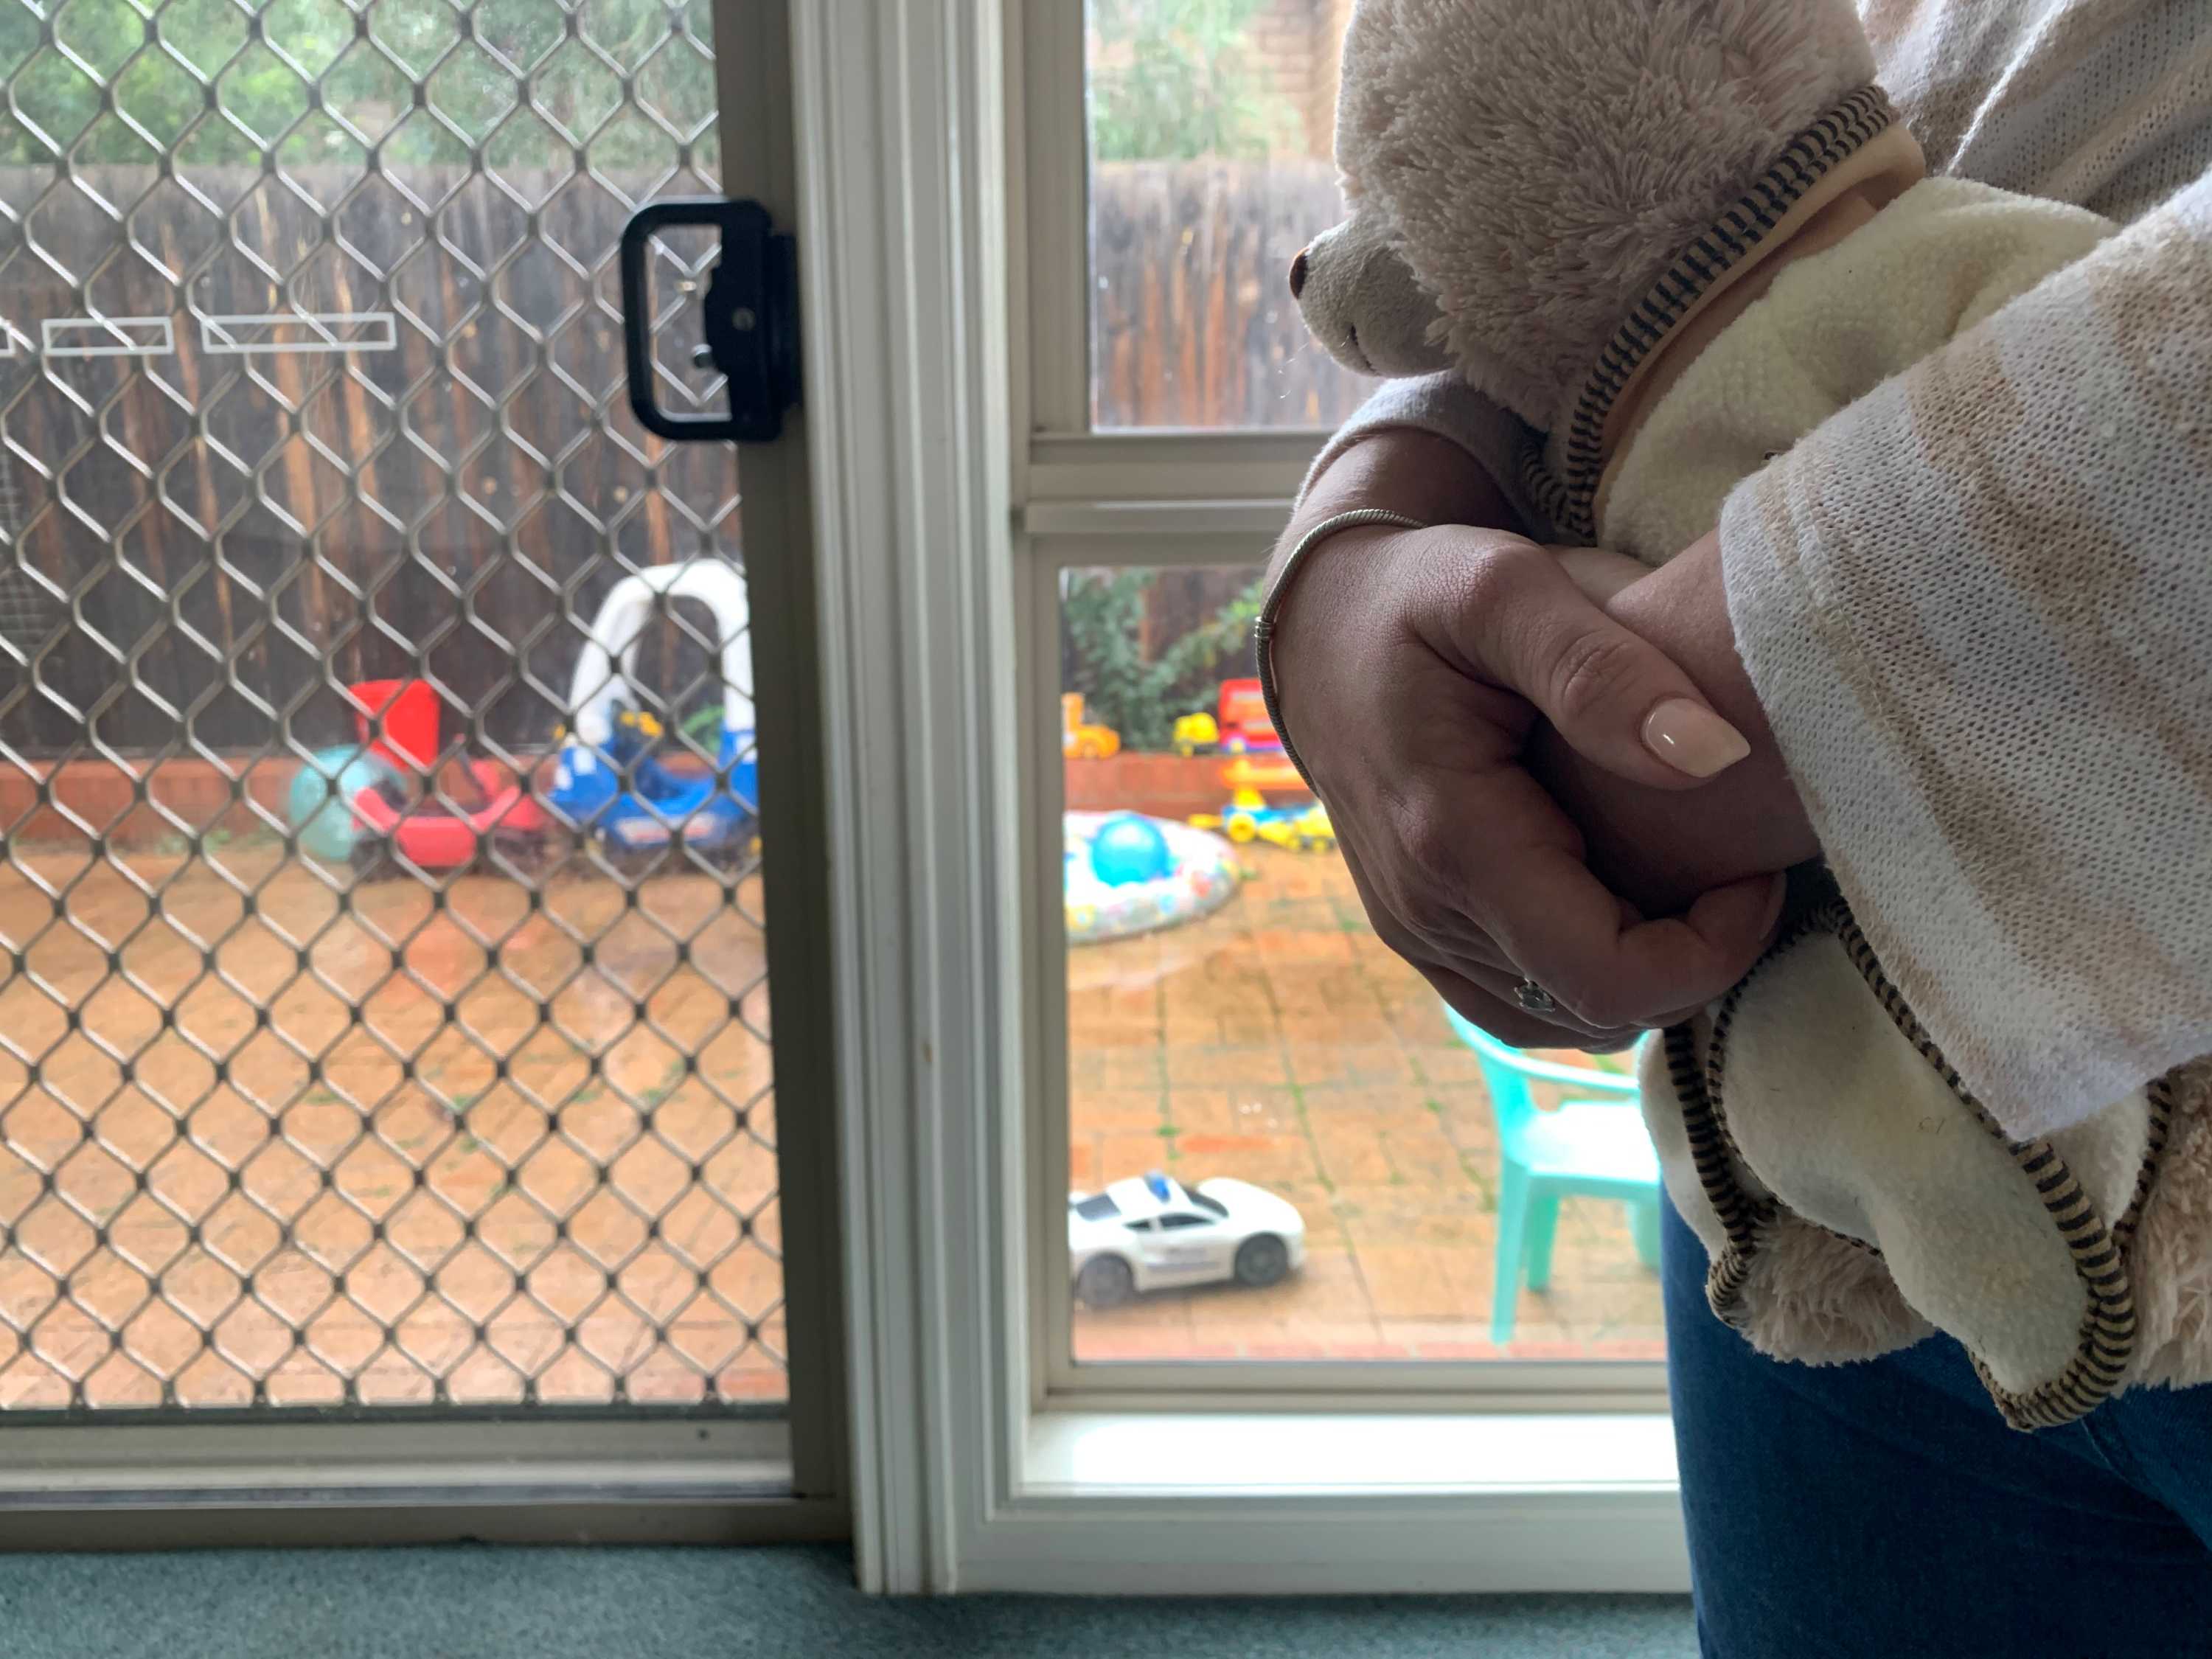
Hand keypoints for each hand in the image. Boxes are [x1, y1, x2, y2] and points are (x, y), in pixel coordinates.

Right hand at [1272, 516, 1787, 1047]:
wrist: (1321, 623)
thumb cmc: (1421, 593)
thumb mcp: (1507, 589)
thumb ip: (1605, 668)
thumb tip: (1717, 758)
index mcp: (1450, 838)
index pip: (1605, 976)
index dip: (1712, 952)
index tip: (1754, 870)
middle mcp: (1422, 909)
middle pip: (1596, 1010)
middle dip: (1694, 960)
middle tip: (1739, 866)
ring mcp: (1415, 931)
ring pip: (1564, 1020)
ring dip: (1646, 973)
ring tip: (1691, 885)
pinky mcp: (1420, 933)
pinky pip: (1524, 1003)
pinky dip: (1591, 976)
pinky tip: (1629, 903)